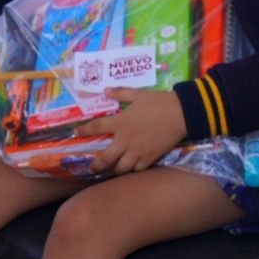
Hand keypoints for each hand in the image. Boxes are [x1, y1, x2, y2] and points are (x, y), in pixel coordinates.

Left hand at [72, 88, 187, 173]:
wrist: (181, 113)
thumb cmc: (159, 102)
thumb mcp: (138, 94)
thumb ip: (120, 93)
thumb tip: (106, 90)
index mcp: (120, 122)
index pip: (96, 127)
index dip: (84, 131)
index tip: (77, 133)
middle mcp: (125, 140)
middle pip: (105, 159)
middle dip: (96, 165)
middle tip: (92, 168)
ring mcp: (137, 151)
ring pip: (121, 168)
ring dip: (116, 168)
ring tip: (114, 168)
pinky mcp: (150, 157)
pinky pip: (137, 168)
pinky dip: (134, 168)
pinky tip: (134, 165)